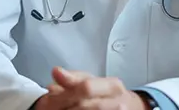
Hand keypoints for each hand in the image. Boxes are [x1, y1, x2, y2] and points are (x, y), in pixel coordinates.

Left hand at [33, 67, 149, 109]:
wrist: (130, 108)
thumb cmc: (107, 94)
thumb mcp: (93, 81)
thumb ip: (73, 78)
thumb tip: (56, 72)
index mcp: (112, 86)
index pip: (86, 88)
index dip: (65, 93)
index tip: (48, 96)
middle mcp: (119, 103)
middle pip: (84, 106)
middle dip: (63, 106)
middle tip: (48, 107)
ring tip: (58, 108)